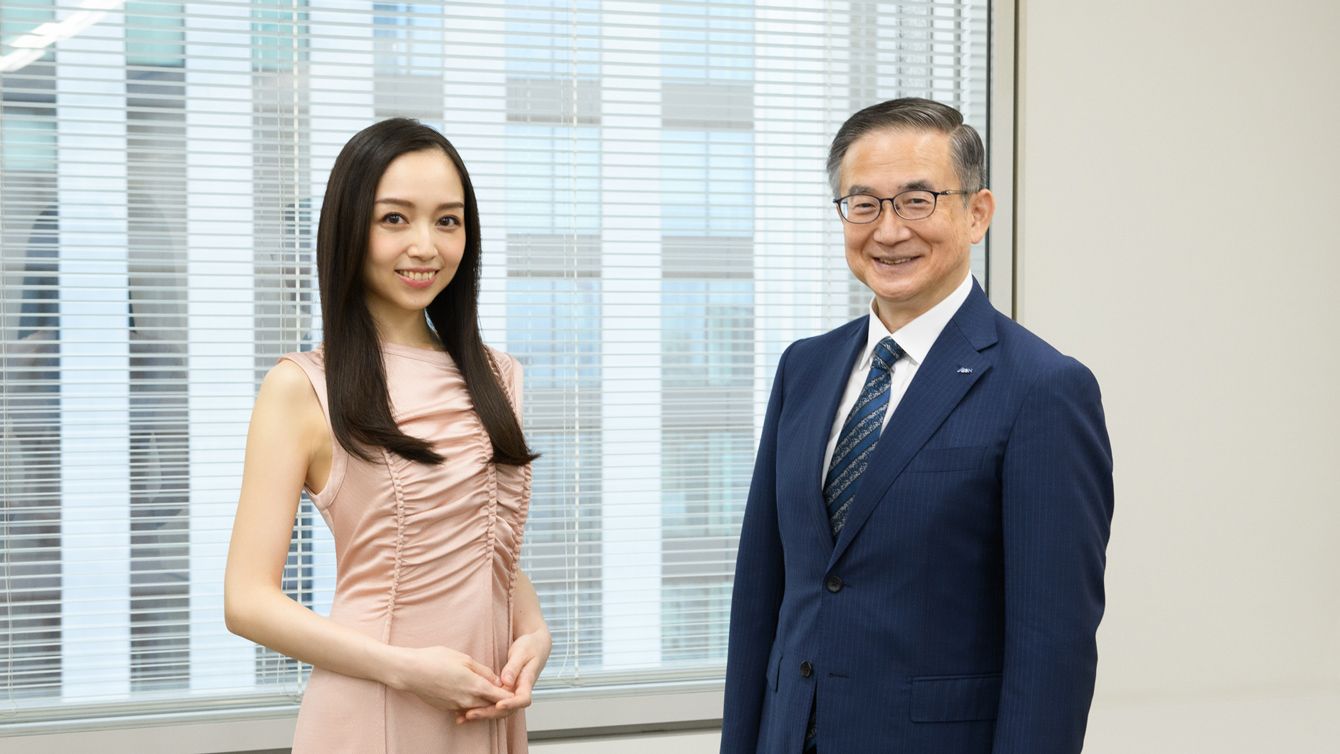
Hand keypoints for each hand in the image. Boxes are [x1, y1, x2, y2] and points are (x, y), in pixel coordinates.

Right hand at [389, 645, 511, 712]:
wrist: (410, 672)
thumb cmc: (435, 660)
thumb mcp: (464, 659)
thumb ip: (483, 671)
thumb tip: (497, 680)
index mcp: (476, 687)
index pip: (502, 698)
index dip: (511, 694)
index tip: (515, 689)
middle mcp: (468, 701)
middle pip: (493, 707)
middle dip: (501, 701)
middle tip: (505, 690)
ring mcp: (457, 706)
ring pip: (479, 709)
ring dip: (487, 703)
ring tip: (490, 691)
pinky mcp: (448, 708)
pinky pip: (466, 709)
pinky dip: (472, 705)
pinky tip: (471, 694)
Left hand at [456, 627, 551, 723]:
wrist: (535, 646)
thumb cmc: (530, 647)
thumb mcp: (523, 652)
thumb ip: (514, 667)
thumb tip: (506, 681)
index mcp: (527, 682)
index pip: (522, 699)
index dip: (511, 704)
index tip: (499, 705)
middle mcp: (519, 691)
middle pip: (506, 710)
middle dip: (488, 713)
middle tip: (470, 714)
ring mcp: (510, 693)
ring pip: (497, 710)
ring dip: (481, 714)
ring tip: (462, 717)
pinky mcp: (502, 692)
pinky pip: (492, 702)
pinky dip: (479, 707)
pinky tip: (464, 711)